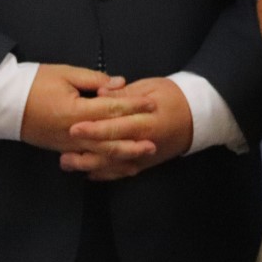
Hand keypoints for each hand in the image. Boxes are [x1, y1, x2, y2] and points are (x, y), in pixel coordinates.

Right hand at [19, 64, 151, 153]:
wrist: (5, 103)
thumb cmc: (35, 83)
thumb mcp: (65, 74)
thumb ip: (95, 80)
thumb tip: (119, 84)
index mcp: (76, 111)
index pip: (111, 110)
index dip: (133, 106)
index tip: (152, 103)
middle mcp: (73, 132)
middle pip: (109, 139)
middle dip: (133, 140)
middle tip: (154, 142)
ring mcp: (67, 144)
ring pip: (99, 153)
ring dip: (121, 156)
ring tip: (141, 157)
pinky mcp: (62, 148)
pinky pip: (87, 158)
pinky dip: (103, 163)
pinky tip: (116, 165)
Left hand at [61, 76, 193, 181]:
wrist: (198, 116)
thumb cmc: (173, 96)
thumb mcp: (150, 87)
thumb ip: (124, 93)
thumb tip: (99, 94)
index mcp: (147, 120)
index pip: (117, 126)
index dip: (94, 128)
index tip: (73, 128)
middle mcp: (145, 143)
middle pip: (112, 150)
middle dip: (86, 152)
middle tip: (62, 153)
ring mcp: (145, 156)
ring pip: (114, 165)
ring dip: (90, 165)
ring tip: (67, 162)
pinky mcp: (146, 164)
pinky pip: (123, 172)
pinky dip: (105, 174)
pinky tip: (88, 173)